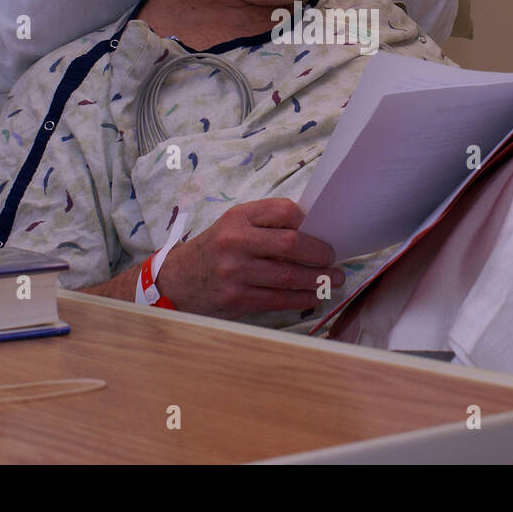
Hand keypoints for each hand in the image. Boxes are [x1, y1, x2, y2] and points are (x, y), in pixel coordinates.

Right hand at [154, 198, 345, 319]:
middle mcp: (235, 242)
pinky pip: (278, 300)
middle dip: (319, 253)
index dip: (310, 222)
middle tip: (333, 259)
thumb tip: (314, 229)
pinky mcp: (236, 299)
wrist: (179, 280)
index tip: (324, 232)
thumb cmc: (216, 248)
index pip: (283, 211)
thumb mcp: (235, 224)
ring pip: (288, 277)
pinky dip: (301, 299)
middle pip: (290, 245)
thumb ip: (268, 222)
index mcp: (238, 217)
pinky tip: (313, 296)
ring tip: (333, 279)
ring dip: (317, 280)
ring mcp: (235, 272)